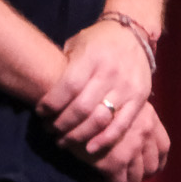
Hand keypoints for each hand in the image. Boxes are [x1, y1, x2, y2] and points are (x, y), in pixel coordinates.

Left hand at [35, 19, 153, 158]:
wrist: (132, 34)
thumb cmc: (97, 41)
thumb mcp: (77, 44)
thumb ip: (65, 67)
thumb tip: (43, 93)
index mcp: (91, 56)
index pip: (68, 87)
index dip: (51, 104)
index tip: (40, 112)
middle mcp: (110, 71)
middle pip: (82, 107)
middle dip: (62, 124)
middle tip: (50, 131)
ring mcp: (127, 86)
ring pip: (100, 119)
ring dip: (79, 135)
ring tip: (65, 141)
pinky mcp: (140, 98)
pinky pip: (121, 125)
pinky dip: (104, 140)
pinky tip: (89, 148)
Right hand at [87, 100, 170, 181]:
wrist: (73, 101)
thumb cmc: (93, 100)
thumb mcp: (120, 104)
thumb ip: (133, 119)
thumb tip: (138, 141)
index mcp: (149, 117)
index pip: (164, 147)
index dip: (156, 160)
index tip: (144, 165)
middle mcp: (144, 132)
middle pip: (152, 166)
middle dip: (139, 174)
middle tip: (124, 174)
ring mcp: (131, 148)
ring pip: (135, 178)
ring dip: (124, 181)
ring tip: (110, 178)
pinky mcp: (114, 162)